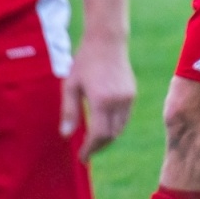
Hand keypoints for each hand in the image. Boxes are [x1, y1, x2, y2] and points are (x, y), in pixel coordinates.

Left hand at [61, 37, 135, 161]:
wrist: (107, 41)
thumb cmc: (84, 62)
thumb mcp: (70, 86)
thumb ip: (69, 112)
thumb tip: (67, 136)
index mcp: (102, 101)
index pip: (98, 134)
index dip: (90, 149)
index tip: (82, 157)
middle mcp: (119, 102)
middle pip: (111, 135)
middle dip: (99, 146)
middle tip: (86, 152)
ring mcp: (128, 98)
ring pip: (120, 127)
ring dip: (108, 138)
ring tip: (94, 141)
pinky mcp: (132, 93)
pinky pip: (125, 117)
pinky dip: (115, 126)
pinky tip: (103, 124)